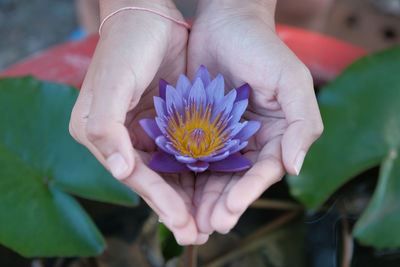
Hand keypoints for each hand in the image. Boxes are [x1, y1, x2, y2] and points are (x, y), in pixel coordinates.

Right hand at [69, 0, 206, 244]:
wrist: (148, 14)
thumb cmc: (127, 45)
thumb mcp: (112, 83)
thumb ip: (107, 128)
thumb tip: (121, 171)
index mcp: (101, 134)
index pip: (134, 175)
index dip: (159, 200)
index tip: (183, 222)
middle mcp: (121, 137)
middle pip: (152, 180)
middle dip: (175, 207)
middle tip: (197, 234)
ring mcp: (145, 130)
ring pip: (169, 171)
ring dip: (187, 196)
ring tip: (207, 222)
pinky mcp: (166, 121)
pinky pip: (182, 152)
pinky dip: (195, 172)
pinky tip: (210, 189)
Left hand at [188, 0, 322, 233]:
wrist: (226, 22)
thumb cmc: (263, 48)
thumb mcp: (291, 81)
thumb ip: (303, 123)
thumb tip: (296, 167)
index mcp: (276, 136)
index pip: (263, 172)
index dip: (248, 193)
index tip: (230, 210)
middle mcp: (249, 142)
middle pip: (236, 180)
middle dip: (222, 204)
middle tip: (206, 225)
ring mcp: (222, 137)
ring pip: (212, 174)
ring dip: (201, 198)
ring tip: (190, 220)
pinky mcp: (197, 129)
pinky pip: (190, 155)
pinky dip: (183, 175)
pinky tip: (173, 192)